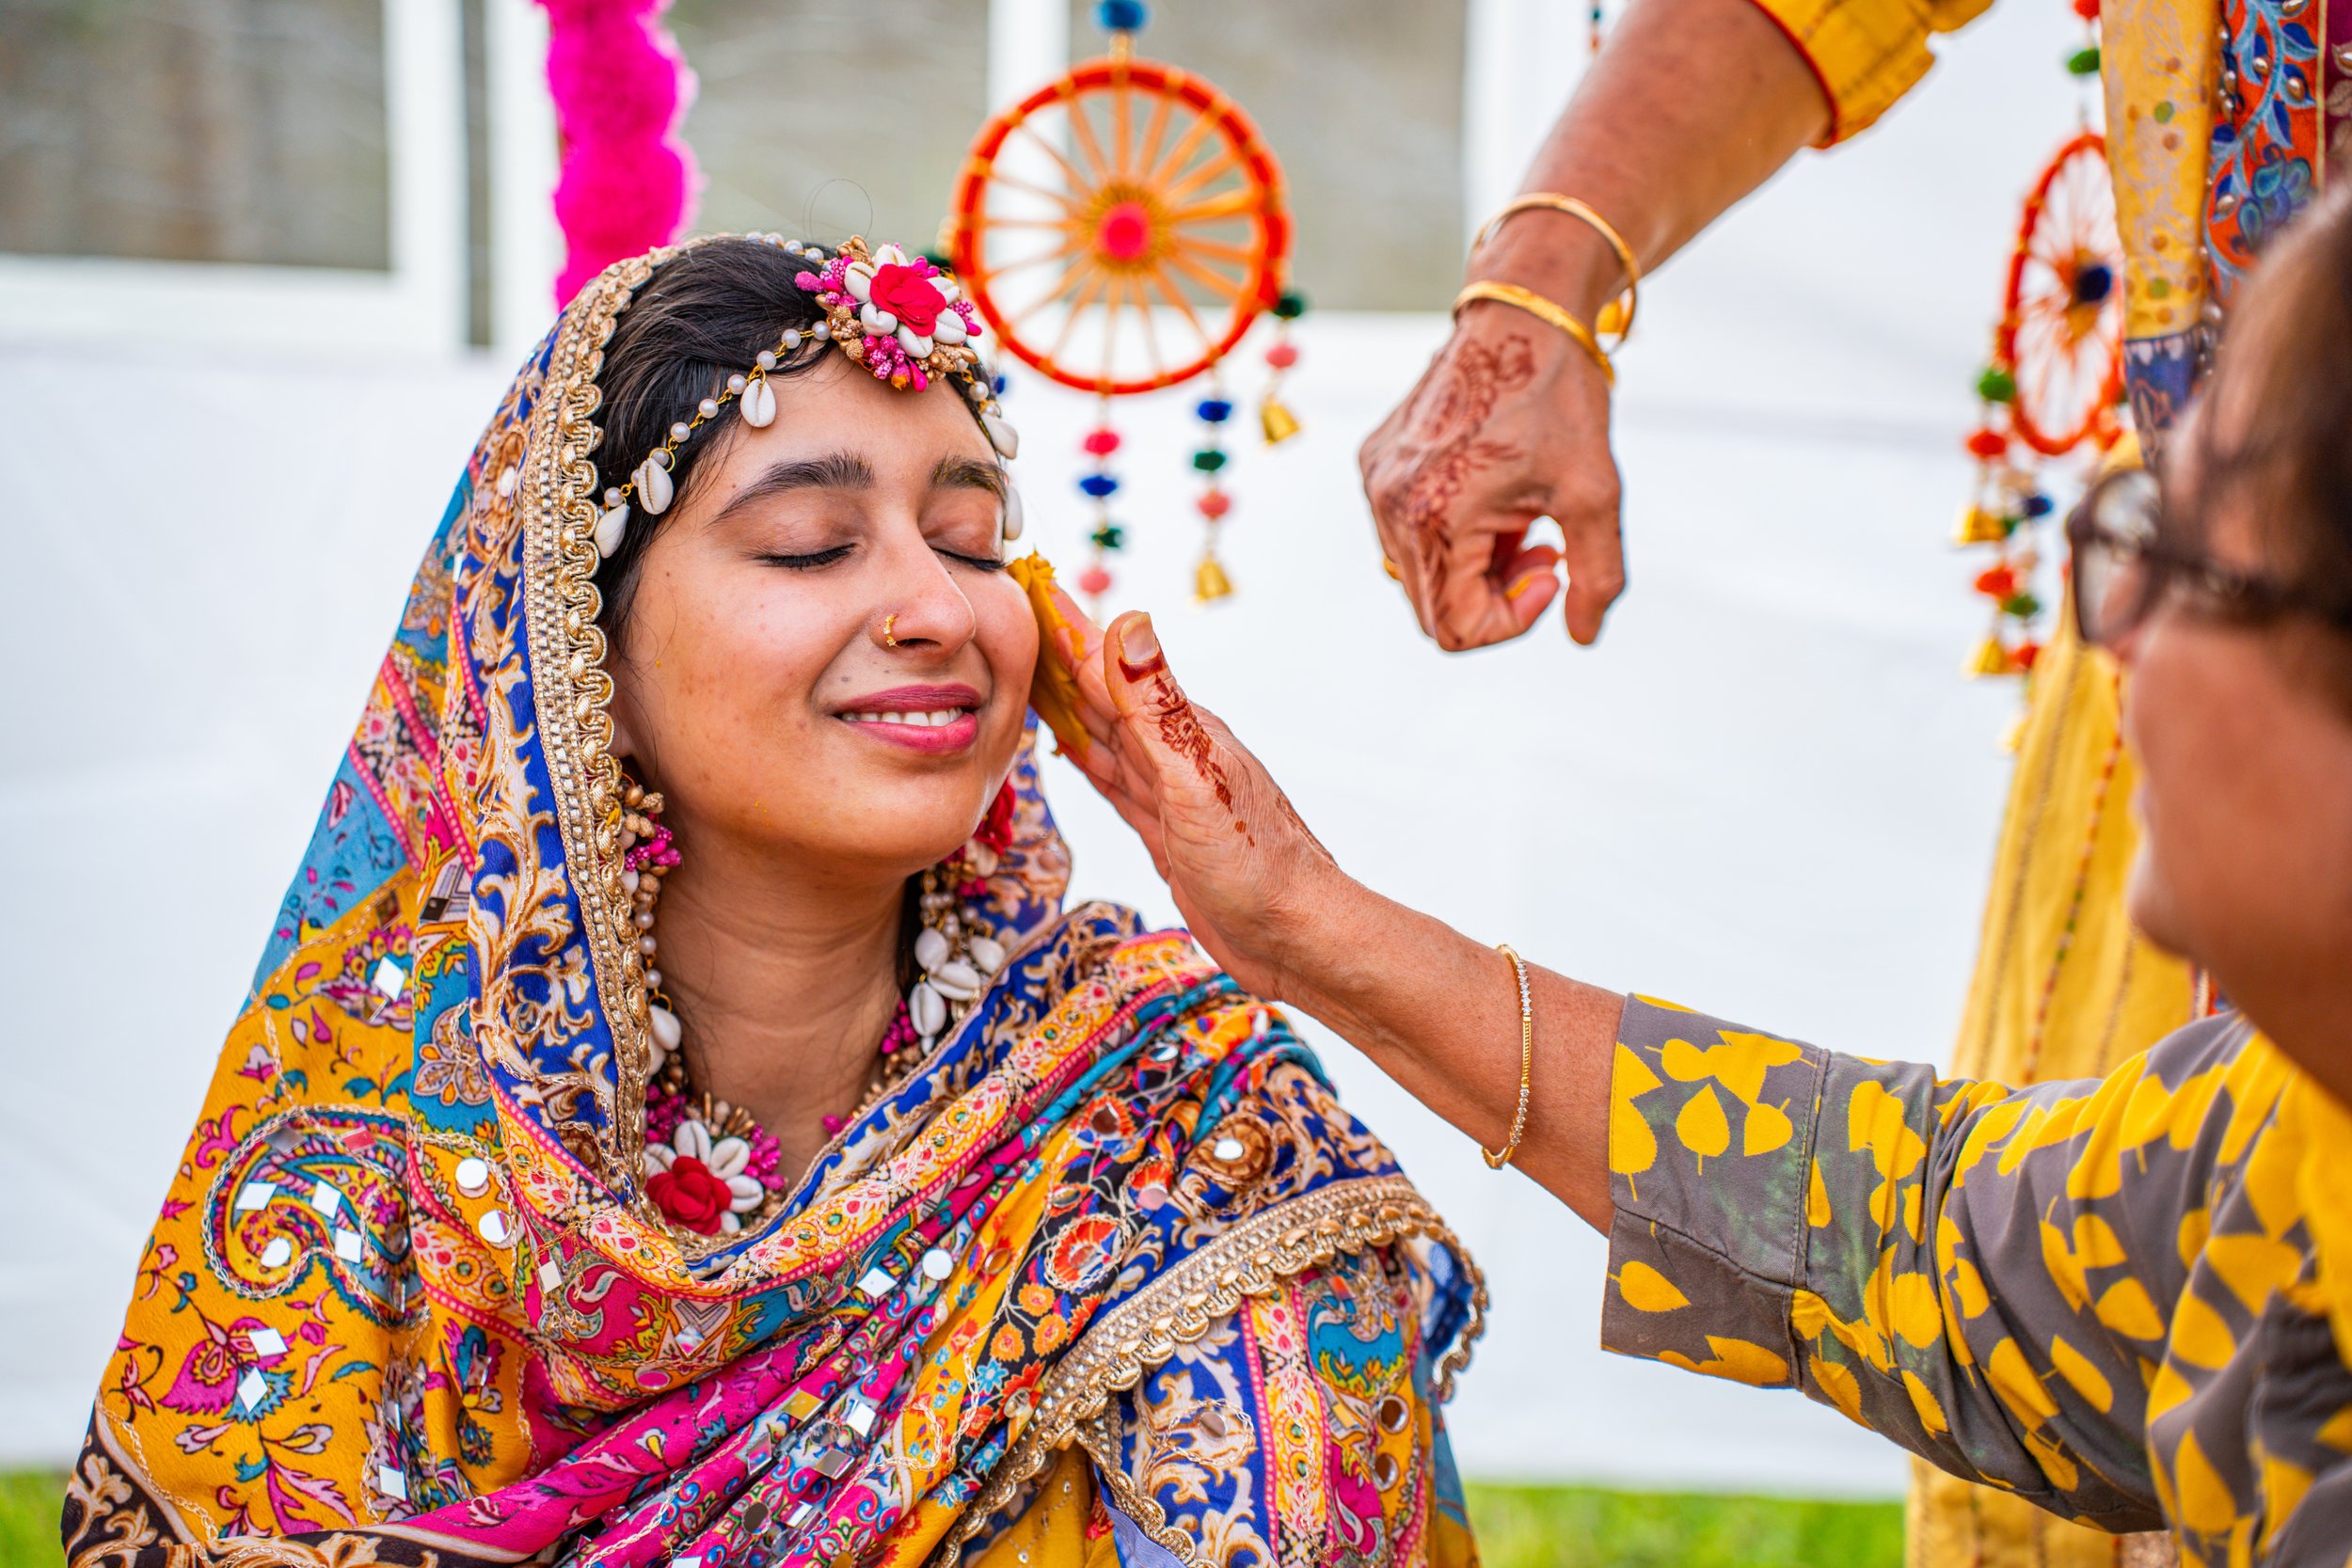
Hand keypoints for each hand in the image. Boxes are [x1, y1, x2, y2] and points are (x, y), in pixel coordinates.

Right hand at [1033, 587, 1346, 1003]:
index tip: (1028, 579)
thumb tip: (1128, 621)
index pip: (1108, 661)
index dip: (1066, 623)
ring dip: (1065, 702)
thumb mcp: (1196, 777)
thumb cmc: (1256, 864)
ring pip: (1102, 734)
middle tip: (1011, 613)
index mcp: (1177, 727)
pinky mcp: (1162, 831)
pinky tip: (1070, 745)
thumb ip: (1156, 705)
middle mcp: (1171, 750)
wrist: (1294, 937)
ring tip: (1025, 670)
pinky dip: (1085, 757)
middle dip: (1055, 653)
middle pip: (1099, 691)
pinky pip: (1112, 780)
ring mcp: (1167, 790)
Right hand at [1359, 297, 1624, 649]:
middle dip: (1495, 592)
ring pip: (1421, 573)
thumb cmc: (1559, 398)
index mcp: (1434, 519)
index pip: (1455, 629)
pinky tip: (1493, 490)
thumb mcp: (1595, 493)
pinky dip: (1453, 530)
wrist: (1522, 316)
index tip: (1552, 566)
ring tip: (1519, 514)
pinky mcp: (1376, 463)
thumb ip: (1595, 576)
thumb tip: (1585, 635)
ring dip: (1475, 563)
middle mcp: (1389, 506)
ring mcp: (1375, 483)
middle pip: (1434, 608)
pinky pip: (1407, 531)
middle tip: (1542, 544)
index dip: (1513, 619)